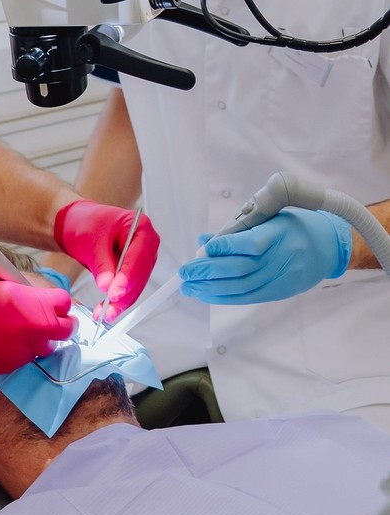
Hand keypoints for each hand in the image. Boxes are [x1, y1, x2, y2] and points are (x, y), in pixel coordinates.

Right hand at [0, 273, 73, 374]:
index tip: (54, 300)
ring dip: (42, 338)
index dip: (59, 301)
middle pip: (65, 329)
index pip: (64, 303)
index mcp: (26, 302)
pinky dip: (22, 349)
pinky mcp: (8, 367)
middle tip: (50, 317)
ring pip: (46, 346)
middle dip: (61, 322)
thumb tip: (36, 294)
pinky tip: (4, 339)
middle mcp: (29, 330)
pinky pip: (26, 357)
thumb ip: (21, 290)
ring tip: (22, 327)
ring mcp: (20, 351)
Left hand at [53, 200, 159, 320]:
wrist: (77, 225)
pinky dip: (119, 300)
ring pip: (136, 285)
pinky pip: (129, 288)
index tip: (115, 292)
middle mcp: (145, 243)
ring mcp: (141, 258)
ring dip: (122, 301)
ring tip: (106, 313)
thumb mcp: (91, 241)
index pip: (138, 256)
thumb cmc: (86, 223)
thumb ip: (101, 264)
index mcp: (140, 227)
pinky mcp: (132, 270)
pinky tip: (108, 310)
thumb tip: (107, 284)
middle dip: (125, 293)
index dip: (128, 277)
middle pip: (140, 273)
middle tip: (110, 306)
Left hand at [179, 207, 351, 304]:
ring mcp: (281, 278)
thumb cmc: (293, 226)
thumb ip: (237, 229)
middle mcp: (281, 258)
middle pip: (242, 269)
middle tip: (185, 272)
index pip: (251, 243)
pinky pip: (248, 297)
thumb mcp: (269, 217)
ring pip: (242, 287)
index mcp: (279, 234)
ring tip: (189, 286)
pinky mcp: (279, 292)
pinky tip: (206, 294)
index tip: (203, 248)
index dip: (226, 247)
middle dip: (209, 272)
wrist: (328, 246)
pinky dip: (224, 297)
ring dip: (211, 289)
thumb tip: (203, 242)